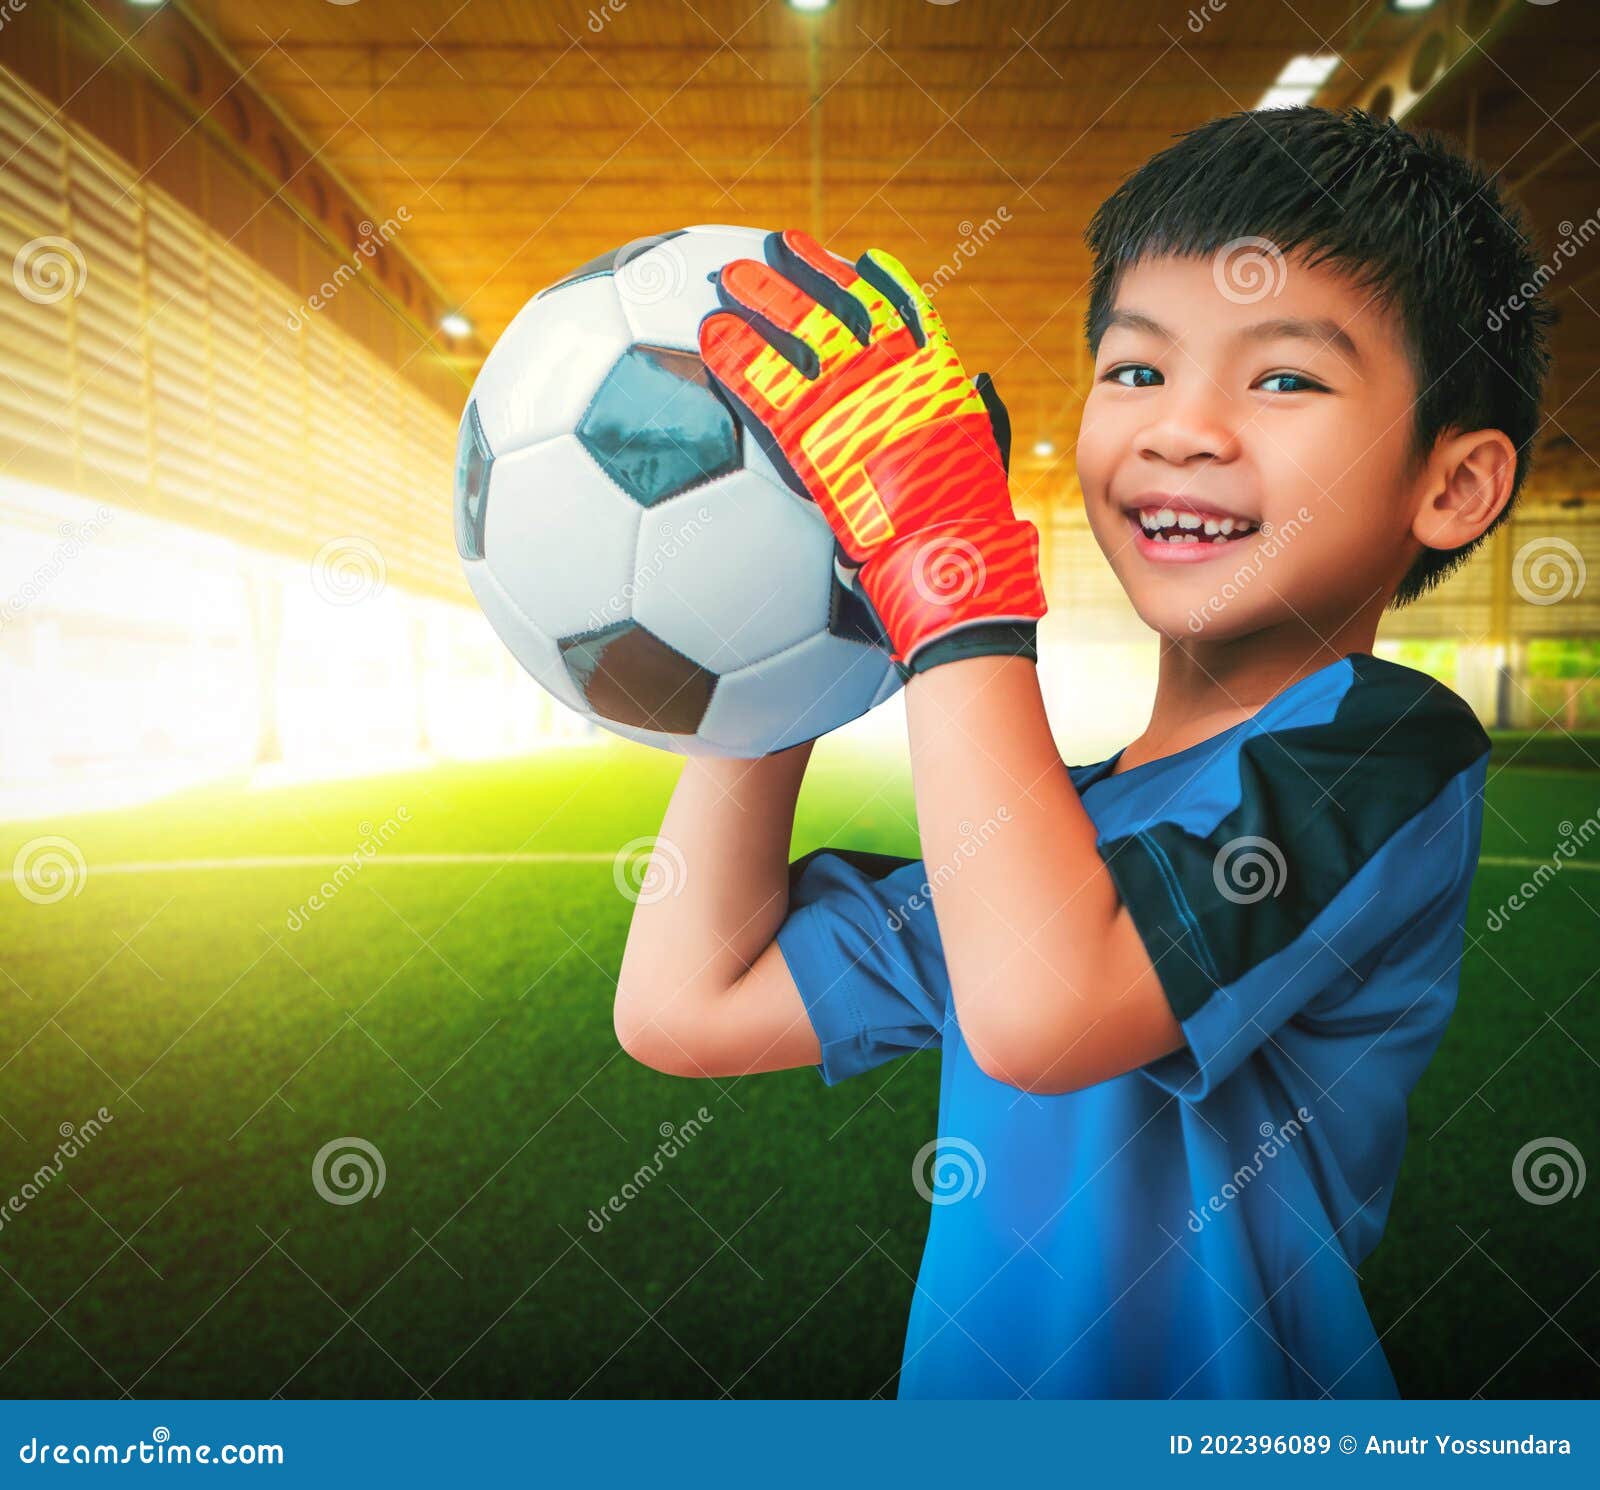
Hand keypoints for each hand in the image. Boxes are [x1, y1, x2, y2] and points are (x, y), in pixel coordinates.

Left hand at [698, 229, 1046, 676]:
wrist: (946, 554)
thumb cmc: (970, 515)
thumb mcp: (986, 448)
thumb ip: (976, 409)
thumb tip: (975, 381)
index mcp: (932, 369)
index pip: (899, 306)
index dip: (868, 277)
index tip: (846, 258)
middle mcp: (889, 369)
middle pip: (835, 302)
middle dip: (799, 271)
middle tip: (768, 252)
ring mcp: (849, 398)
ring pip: (794, 328)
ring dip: (758, 297)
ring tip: (726, 278)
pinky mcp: (811, 435)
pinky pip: (763, 384)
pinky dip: (735, 356)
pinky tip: (710, 337)